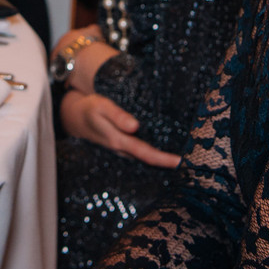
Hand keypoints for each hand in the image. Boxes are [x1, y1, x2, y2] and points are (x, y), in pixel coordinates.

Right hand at [59, 90, 181, 167]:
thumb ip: (117, 116)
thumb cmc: (90, 109)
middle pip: (150, 159)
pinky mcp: (124, 145)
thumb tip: (135, 126)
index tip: (181, 162)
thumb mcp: (101, 107)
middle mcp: (123, 149)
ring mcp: (123, 149)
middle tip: (192, 160)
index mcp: (119, 141)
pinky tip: (167, 147)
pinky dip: (155, 151)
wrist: (76, 117)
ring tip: (185, 155)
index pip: (146, 154)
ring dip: (163, 157)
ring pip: (147, 156)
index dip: (164, 159)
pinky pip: (142, 151)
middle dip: (169, 161)